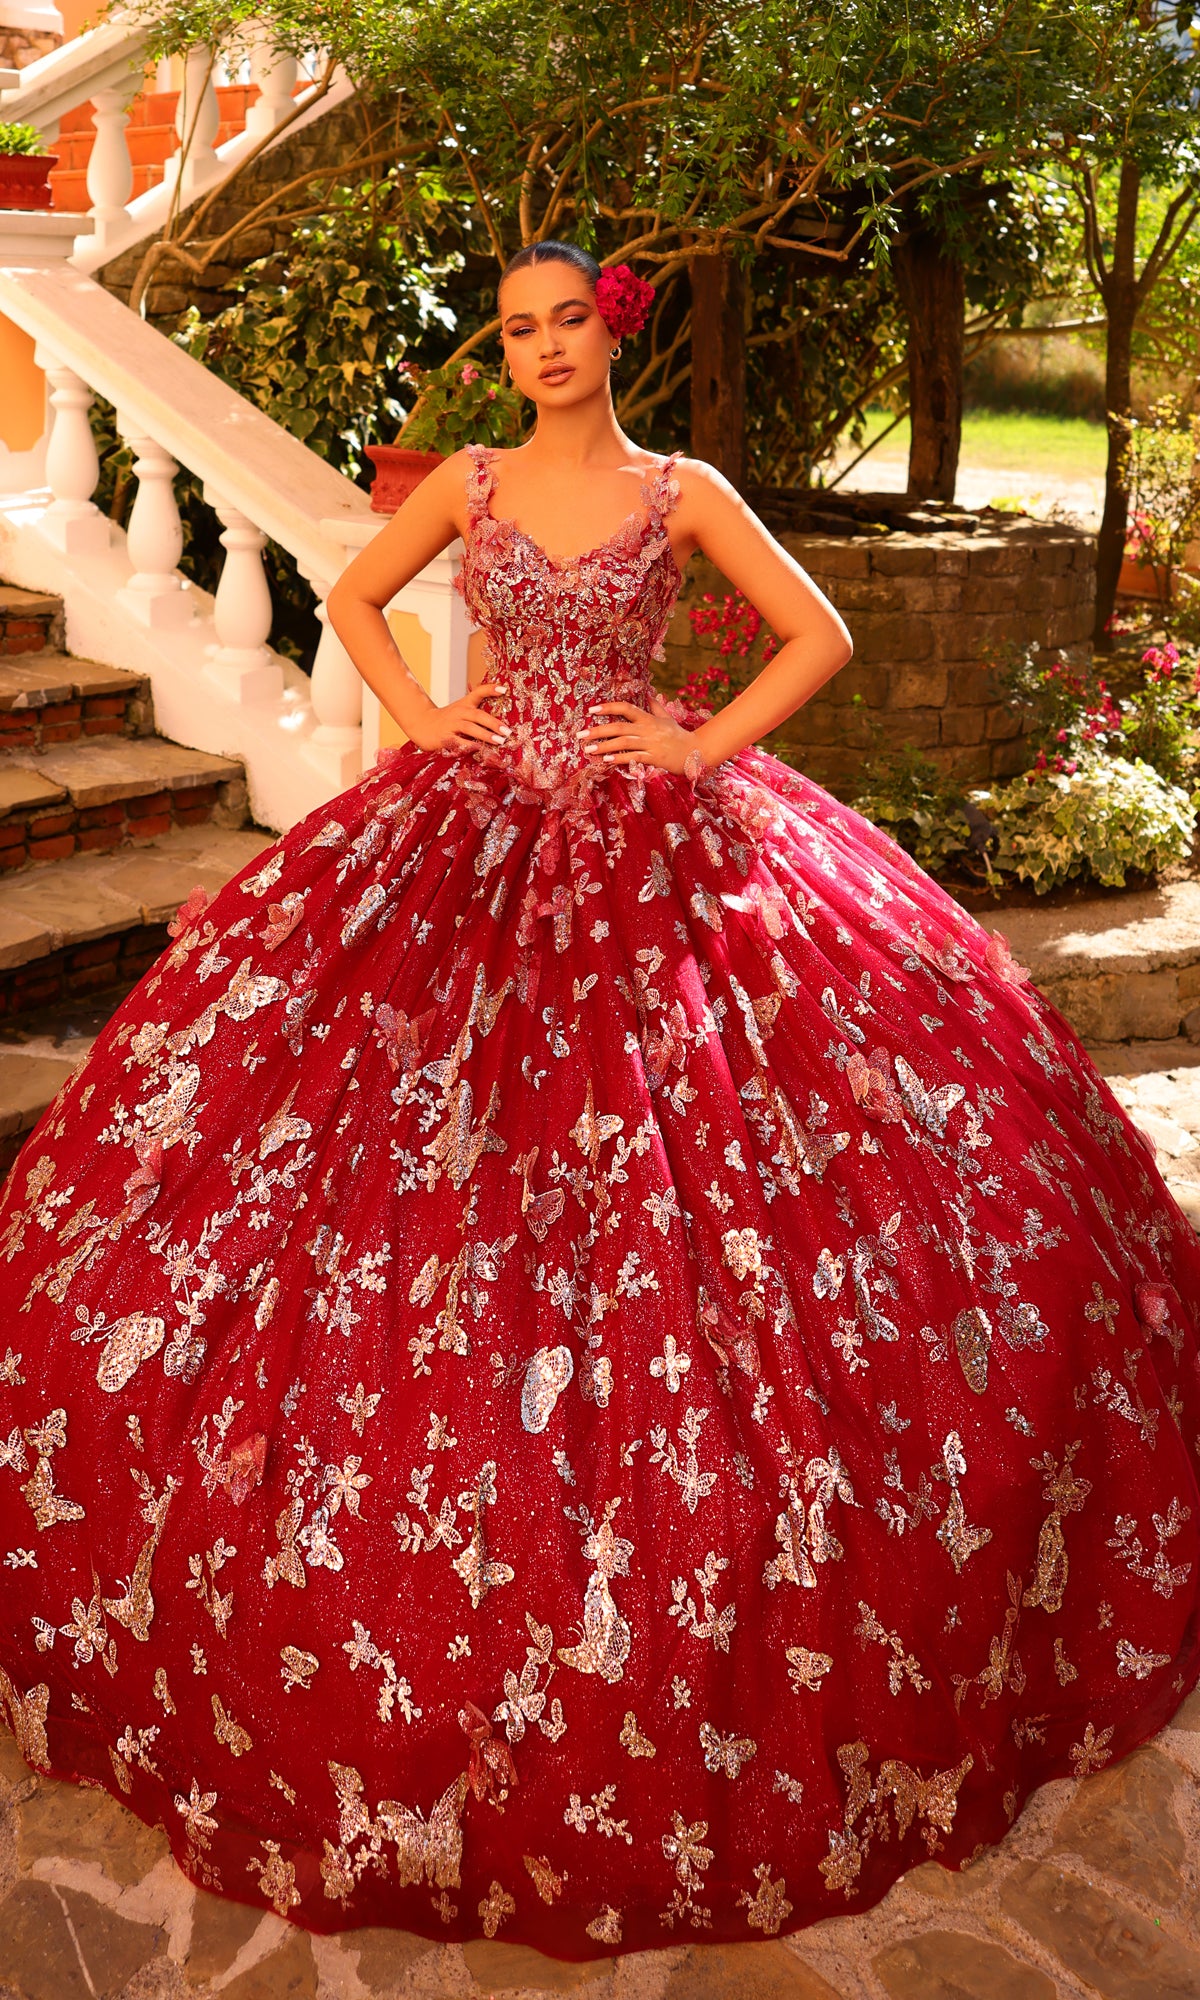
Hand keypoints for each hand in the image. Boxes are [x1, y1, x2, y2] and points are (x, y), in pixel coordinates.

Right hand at [404, 681, 512, 753]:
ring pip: (470, 728)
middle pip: (478, 715)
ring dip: (486, 735)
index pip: (478, 693)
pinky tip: (480, 749)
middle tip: (507, 731)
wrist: (421, 724)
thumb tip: (502, 714)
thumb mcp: (462, 709)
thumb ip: (478, 710)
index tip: (505, 690)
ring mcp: (451, 725)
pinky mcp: (445, 737)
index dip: (491, 690)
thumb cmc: (448, 719)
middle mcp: (459, 712)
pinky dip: (469, 746)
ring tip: (499, 741)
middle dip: (494, 723)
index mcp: (465, 704)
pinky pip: (459, 742)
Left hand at [577, 696, 708, 775]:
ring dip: (604, 746)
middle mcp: (647, 729)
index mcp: (648, 718)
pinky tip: (606, 760)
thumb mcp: (667, 718)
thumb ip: (655, 706)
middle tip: (580, 734)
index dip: (608, 707)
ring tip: (588, 749)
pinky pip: (633, 757)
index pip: (626, 708)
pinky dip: (619, 758)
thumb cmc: (678, 735)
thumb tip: (649, 692)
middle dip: (598, 730)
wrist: (695, 752)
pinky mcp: (654, 758)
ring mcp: (650, 744)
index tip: (591, 709)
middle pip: (619, 727)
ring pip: (623, 743)